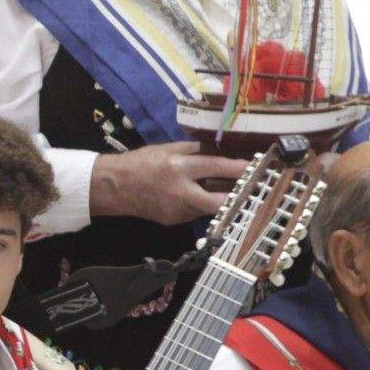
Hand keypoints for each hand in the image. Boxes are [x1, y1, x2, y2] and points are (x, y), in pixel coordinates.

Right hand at [88, 143, 246, 224]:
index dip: (239, 169)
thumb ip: (194, 150)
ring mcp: (176, 210)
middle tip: (250, 191)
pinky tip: (197, 197)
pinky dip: (200, 205)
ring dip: (219, 200)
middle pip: (218, 202)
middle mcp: (180, 192)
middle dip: (237, 198)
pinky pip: (195, 212)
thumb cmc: (140, 162)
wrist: (112, 187)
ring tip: (226, 191)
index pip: (216, 167)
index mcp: (178, 168)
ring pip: (208, 208)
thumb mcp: (167, 149)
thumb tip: (222, 150)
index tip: (257, 168)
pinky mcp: (173, 220)